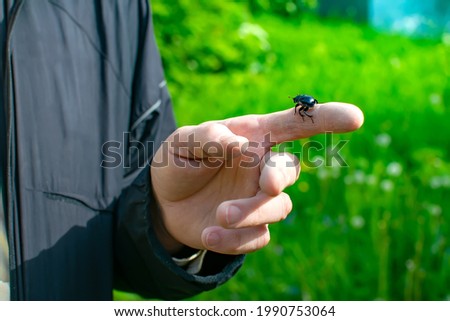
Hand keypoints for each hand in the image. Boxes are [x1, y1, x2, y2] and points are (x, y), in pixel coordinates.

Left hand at [151, 102, 363, 254]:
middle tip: (265, 185)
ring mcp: (259, 200)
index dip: (325, 119)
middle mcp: (262, 168)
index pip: (295, 125)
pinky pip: (258, 238)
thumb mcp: (181, 143)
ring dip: (252, 213)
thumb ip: (208, 138)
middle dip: (280, 178)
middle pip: (289, 171)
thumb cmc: (178, 163)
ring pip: (278, 208)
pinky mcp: (250, 229)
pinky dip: (237, 239)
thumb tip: (242, 145)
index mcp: (252, 137)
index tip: (355, 117)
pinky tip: (210, 234)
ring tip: (219, 215)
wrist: (165, 203)